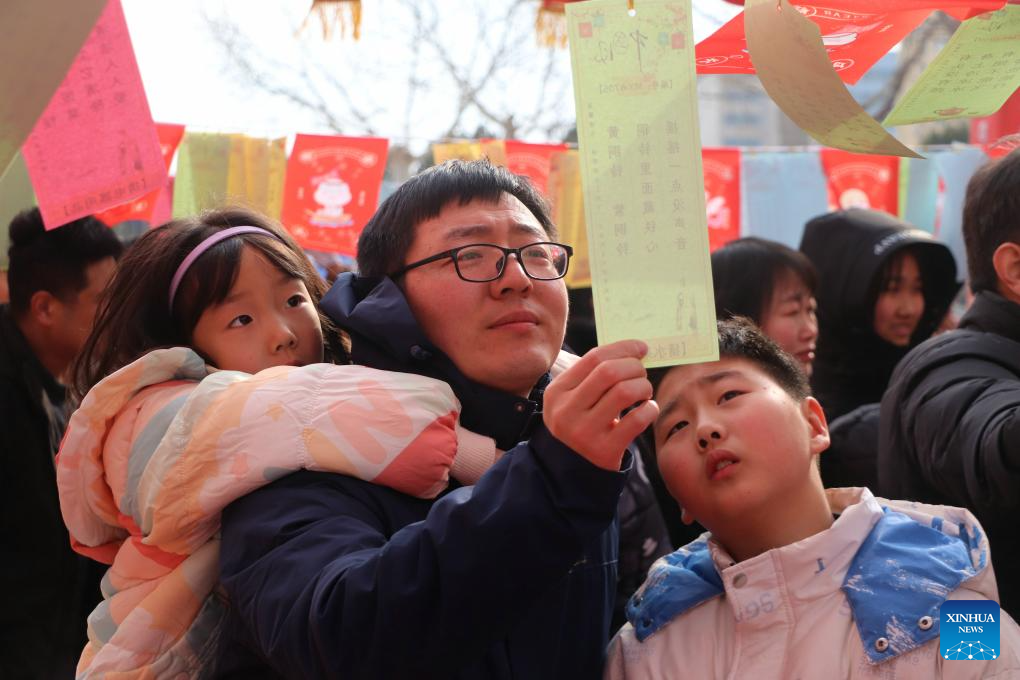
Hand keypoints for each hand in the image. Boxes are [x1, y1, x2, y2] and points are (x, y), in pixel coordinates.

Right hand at [543, 340, 658, 470]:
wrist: (571, 467)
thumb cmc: (580, 421)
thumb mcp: (573, 397)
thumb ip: (594, 374)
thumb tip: (633, 350)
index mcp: (558, 392)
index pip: (594, 358)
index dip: (623, 348)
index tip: (641, 348)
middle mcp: (567, 411)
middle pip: (609, 372)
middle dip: (634, 367)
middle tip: (642, 372)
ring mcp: (584, 432)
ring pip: (624, 392)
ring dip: (643, 387)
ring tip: (644, 391)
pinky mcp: (604, 451)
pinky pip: (637, 420)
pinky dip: (649, 409)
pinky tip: (647, 409)